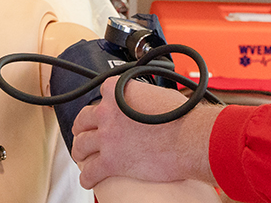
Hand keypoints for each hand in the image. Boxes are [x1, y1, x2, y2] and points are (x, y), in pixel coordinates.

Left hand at [71, 77, 220, 189]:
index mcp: (117, 91)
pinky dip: (87, 176)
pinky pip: (90, 171)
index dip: (104, 105)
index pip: (102, 94)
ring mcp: (107, 137)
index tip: (106, 112)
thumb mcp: (159, 94)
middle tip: (83, 133)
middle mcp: (107, 112)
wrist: (190, 139)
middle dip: (82, 127)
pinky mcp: (111, 162)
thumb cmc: (183, 117)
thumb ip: (143, 95)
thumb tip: (146, 102)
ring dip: (80, 151)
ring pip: (82, 145)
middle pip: (84, 119)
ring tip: (82, 156)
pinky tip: (88, 178)